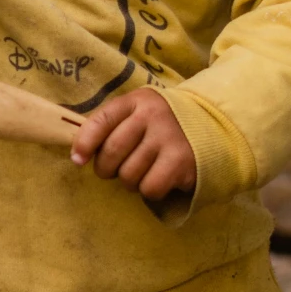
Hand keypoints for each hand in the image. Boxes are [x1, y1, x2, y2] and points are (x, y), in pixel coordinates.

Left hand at [71, 86, 195, 205]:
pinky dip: (150, 190)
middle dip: (106, 168)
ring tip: (143, 171)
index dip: (84, 142)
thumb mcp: (138, 113)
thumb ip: (111, 126)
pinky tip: (159, 178)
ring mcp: (168, 137)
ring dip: (130, 181)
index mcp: (136, 101)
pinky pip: (149, 187)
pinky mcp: (181, 161)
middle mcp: (152, 115)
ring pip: (128, 174)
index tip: (78, 159)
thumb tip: (78, 155)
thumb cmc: (162, 124)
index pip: (101, 120)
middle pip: (111, 152)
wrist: (212, 126)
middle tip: (115, 169)